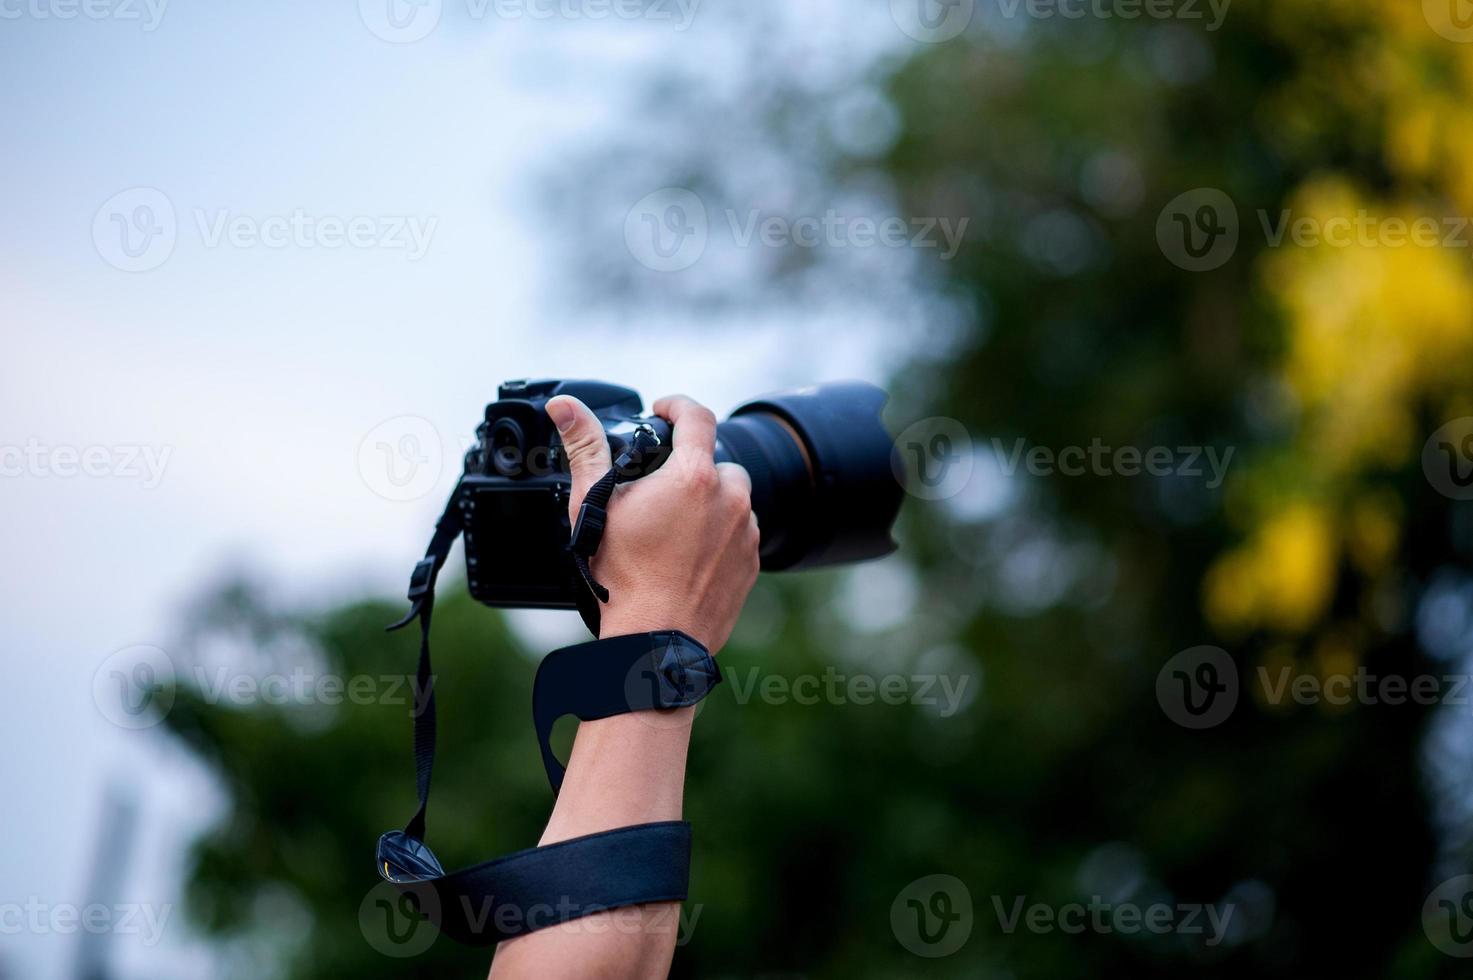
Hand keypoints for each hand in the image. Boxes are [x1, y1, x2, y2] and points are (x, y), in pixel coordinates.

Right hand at [545, 393, 759, 652]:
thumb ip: (585, 447)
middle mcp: (729, 500)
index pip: (697, 417)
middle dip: (691, 468)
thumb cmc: (623, 577)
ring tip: (672, 529)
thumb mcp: (595, 505)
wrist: (654, 639)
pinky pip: (740, 534)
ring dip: (708, 503)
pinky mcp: (752, 563)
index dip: (677, 405)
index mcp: (694, 478)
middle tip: (659, 490)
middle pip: (716, 462)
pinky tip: (689, 554)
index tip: (663, 410)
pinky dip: (720, 535)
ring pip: (732, 499)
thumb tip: (565, 406)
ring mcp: (746, 533)